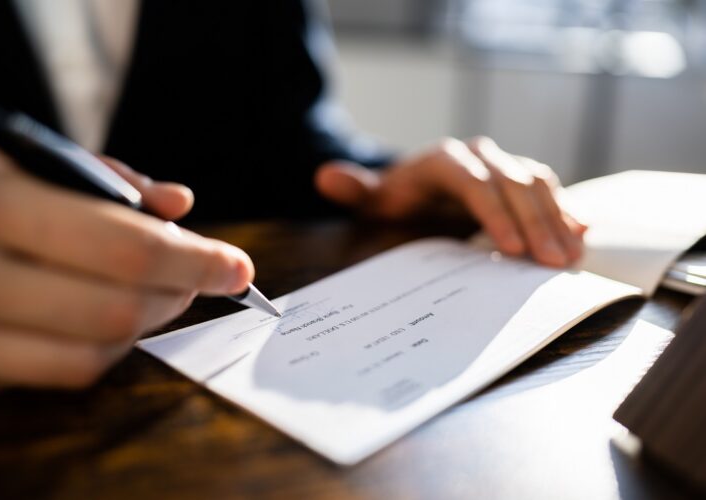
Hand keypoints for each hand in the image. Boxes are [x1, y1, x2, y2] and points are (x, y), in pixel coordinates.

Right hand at [0, 134, 252, 387]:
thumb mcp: (8, 155)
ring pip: (91, 355)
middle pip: (119, 310)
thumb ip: (99, 176)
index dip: (197, 260)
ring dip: (146, 327)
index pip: (128, 247)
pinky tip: (110, 320)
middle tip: (206, 276)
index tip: (238, 267)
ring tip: (164, 295)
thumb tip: (179, 204)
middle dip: (180, 295)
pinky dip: (101, 350)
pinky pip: (51, 374)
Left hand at [315, 136, 585, 266]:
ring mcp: (503, 162)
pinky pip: (549, 188)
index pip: (475, 183)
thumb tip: (324, 177)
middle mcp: (479, 154)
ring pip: (538, 183)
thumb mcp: (375, 197)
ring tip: (572, 257)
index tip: (511, 250)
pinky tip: (582, 234)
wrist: (419, 183)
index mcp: (444, 159)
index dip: (495, 214)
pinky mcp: (520, 175)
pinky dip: (565, 209)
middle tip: (553, 264)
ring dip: (557, 219)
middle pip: (513, 183)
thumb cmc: (397, 197)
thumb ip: (356, 190)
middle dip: (536, 224)